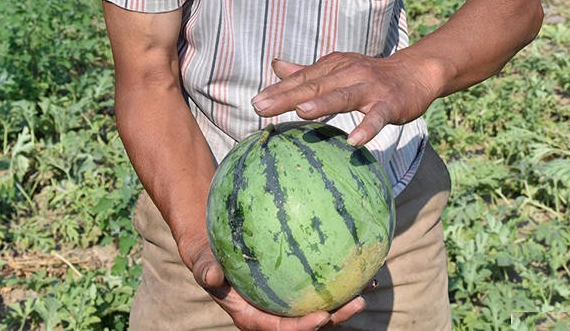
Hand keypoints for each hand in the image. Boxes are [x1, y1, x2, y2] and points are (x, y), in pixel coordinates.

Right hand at [184, 238, 365, 329]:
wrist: (211, 246)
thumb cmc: (206, 255)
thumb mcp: (201, 260)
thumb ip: (204, 268)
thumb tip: (211, 277)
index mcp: (251, 316)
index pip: (279, 329)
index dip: (302, 327)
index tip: (322, 316)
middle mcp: (272, 312)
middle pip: (307, 321)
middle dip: (334, 317)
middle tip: (358, 302)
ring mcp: (284, 299)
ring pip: (317, 303)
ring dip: (342, 299)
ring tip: (368, 284)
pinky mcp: (292, 284)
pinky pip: (315, 282)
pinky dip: (335, 275)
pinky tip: (355, 257)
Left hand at [251, 53, 438, 146]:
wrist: (415, 72)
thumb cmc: (370, 75)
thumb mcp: (337, 69)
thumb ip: (307, 71)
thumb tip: (276, 66)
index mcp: (334, 66)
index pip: (303, 79)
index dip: (279, 90)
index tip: (256, 102)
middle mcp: (349, 73)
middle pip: (316, 86)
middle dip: (288, 97)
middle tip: (262, 108)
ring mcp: (370, 88)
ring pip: (344, 96)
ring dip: (324, 104)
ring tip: (303, 113)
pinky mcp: (390, 103)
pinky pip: (378, 116)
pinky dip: (367, 127)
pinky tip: (354, 141)